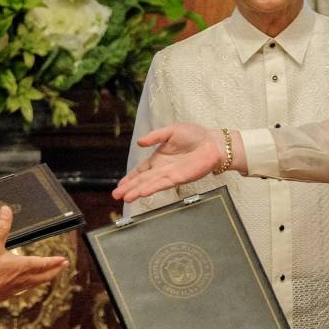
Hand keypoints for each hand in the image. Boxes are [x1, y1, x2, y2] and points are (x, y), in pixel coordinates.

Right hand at [0, 205, 67, 305]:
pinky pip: (24, 290)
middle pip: (44, 276)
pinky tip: (26, 284)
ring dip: (44, 279)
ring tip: (49, 275)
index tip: (64, 260)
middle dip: (55, 271)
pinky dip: (30, 285)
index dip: (54, 261)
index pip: (43, 263)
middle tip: (63, 267)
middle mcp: (21, 279)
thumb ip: (0, 227)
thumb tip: (6, 211)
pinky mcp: (6, 294)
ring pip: (35, 284)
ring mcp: (14, 288)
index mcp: (21, 267)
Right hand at [113, 124, 237, 203]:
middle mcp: (162, 169)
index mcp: (158, 159)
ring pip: (150, 184)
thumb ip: (155, 136)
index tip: (120, 186)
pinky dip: (152, 188)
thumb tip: (139, 142)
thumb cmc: (195, 135)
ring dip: (137, 191)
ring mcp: (170, 174)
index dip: (130, 178)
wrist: (213, 143)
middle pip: (142, 180)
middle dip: (128, 188)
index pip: (140, 171)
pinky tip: (142, 192)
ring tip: (125, 198)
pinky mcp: (179, 177)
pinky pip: (162, 183)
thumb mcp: (171, 131)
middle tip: (116, 196)